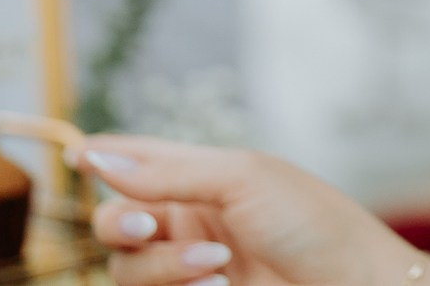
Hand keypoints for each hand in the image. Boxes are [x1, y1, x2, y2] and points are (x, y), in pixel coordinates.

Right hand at [78, 137, 429, 285]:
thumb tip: (96, 158)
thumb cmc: (312, 221)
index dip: (101, 157)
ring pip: (128, 270)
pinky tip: (218, 284)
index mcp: (201, 176)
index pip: (136, 159)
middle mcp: (188, 220)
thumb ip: (166, 173)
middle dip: (122, 224)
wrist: (353, 283)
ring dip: (164, 268)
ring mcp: (190, 267)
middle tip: (149, 226)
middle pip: (116, 222)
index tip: (76, 158)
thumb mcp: (242, 179)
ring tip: (218, 269)